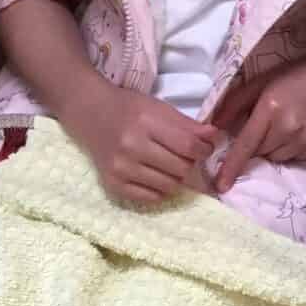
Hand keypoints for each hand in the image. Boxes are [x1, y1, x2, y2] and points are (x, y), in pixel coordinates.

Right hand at [66, 79, 216, 204]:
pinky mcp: (113, 184)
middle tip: (184, 155)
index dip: (204, 150)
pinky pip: (150, 198)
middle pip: (181, 168)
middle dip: (189, 163)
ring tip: (170, 165)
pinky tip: (156, 176)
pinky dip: (160, 190)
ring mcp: (120, 168)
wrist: (90, 113)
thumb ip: (188, 125)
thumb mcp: (160, 108)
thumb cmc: (129, 108)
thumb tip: (215, 137)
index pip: (188, 146)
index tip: (206, 148)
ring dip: (176, 177)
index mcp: (145, 123)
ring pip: (169, 185)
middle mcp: (131, 147)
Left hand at [213, 55, 305, 191]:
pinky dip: (295, 149)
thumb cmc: (293, 77)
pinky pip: (299, 158)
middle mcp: (289, 129)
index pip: (246, 146)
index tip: (221, 186)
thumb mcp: (260, 82)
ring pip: (279, 158)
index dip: (231, 167)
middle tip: (268, 125)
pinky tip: (302, 131)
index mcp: (270, 110)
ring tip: (287, 127)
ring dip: (276, 148)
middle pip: (261, 153)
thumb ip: (235, 103)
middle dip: (258, 144)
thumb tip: (215, 127)